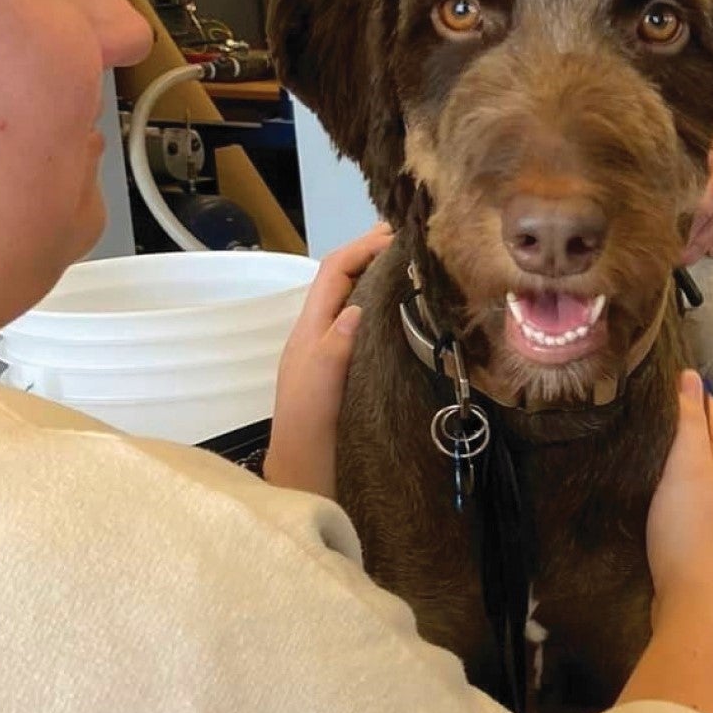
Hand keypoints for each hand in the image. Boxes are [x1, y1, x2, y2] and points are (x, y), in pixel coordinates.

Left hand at [265, 223, 391, 497]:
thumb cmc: (309, 436)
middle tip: (409, 238)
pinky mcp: (343, 366)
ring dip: (374, 273)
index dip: (361, 248)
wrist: (302, 477)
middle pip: (339, 278)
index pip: (332, 274)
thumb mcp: (318, 393)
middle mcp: (316, 335)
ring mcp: (328, 350)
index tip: (396, 235)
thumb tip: (355, 307)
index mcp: (308, 333)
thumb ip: (332, 350)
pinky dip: (380, 301)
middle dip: (368, 251)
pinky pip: (360, 320)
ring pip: (350, 297)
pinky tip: (403, 306)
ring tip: (410, 262)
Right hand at [647, 370, 712, 603]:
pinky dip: (698, 497)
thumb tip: (693, 376)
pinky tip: (681, 505)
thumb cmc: (692, 528)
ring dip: (699, 465)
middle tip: (664, 417)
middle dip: (700, 429)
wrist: (704, 605)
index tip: (673, 384)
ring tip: (668, 457)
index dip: (699, 396)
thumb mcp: (687, 464)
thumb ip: (691, 421)